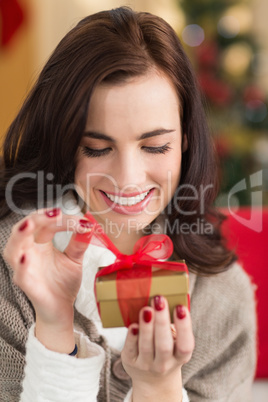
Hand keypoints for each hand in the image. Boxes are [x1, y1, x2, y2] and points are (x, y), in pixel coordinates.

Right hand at [3, 208, 90, 351]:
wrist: (62, 308)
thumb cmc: (63, 282)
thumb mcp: (74, 259)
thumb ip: (79, 243)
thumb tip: (89, 224)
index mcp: (40, 243)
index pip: (45, 223)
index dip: (62, 219)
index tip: (83, 221)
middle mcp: (29, 252)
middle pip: (24, 229)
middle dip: (37, 218)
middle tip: (55, 213)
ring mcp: (25, 268)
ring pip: (12, 249)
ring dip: (20, 235)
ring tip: (30, 224)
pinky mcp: (27, 285)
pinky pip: (20, 274)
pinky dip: (21, 265)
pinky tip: (26, 257)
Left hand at [121, 296, 193, 401]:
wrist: (153, 381)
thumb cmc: (166, 351)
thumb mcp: (174, 342)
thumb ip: (172, 325)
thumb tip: (166, 296)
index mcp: (180, 356)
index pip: (185, 344)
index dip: (184, 327)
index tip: (180, 307)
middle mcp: (164, 364)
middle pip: (163, 345)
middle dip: (161, 321)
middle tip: (159, 299)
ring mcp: (146, 365)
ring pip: (146, 346)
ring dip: (146, 326)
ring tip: (146, 308)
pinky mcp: (130, 363)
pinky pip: (131, 349)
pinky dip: (131, 337)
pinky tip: (133, 324)